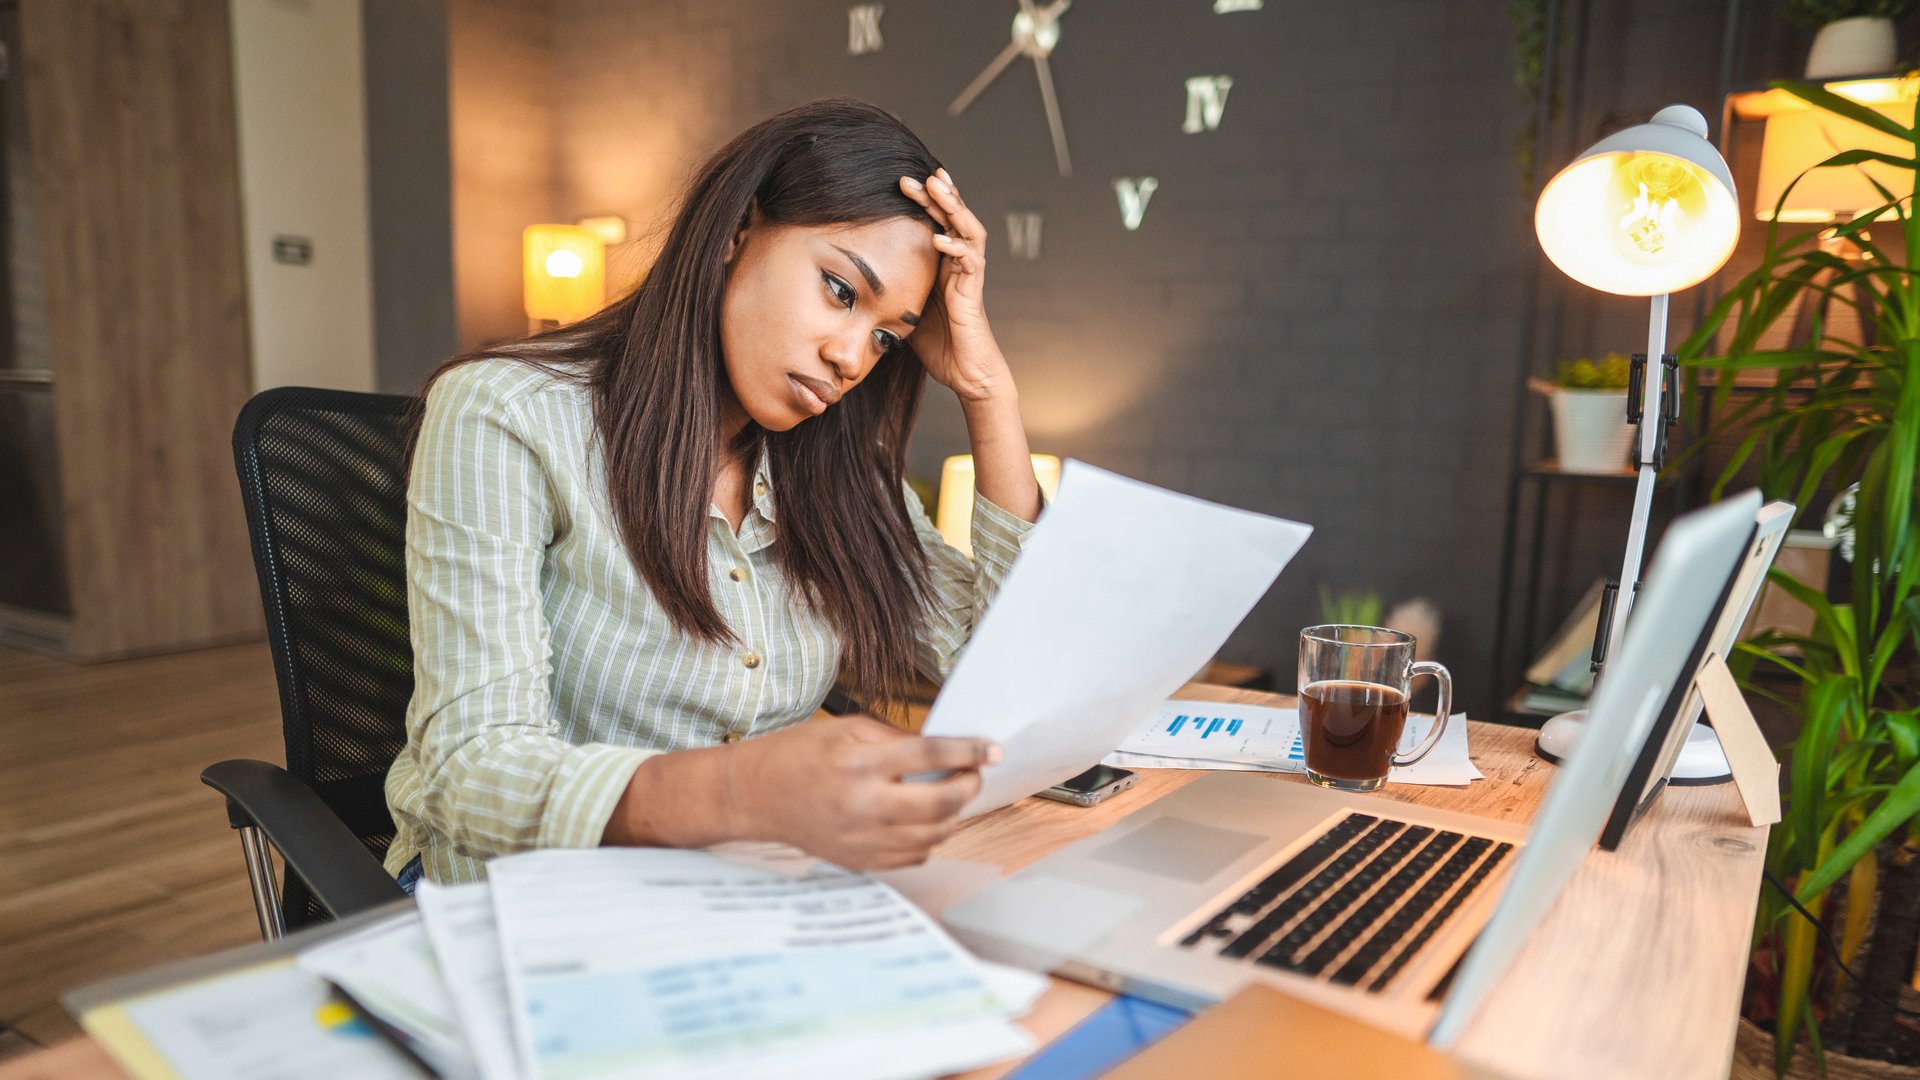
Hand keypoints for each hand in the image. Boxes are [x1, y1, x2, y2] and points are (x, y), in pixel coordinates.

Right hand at [604, 715, 999, 869]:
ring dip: (953, 813)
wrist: (757, 796)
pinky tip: (921, 819)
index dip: (968, 751)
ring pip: (935, 833)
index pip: (930, 756)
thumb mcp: (846, 729)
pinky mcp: (861, 861)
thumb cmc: (798, 755)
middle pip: (941, 803)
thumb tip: (944, 749)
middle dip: (968, 786)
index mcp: (859, 763)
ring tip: (949, 795)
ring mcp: (863, 839)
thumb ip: (896, 738)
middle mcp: (863, 804)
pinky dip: (929, 837)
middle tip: (973, 773)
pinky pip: (915, 855)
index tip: (991, 749)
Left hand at [900, 170, 1010, 403]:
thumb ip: (895, 289)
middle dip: (934, 194)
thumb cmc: (941, 345)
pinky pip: (971, 263)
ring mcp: (969, 276)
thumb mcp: (908, 309)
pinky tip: (940, 238)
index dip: (923, 201)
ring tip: (937, 187)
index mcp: (943, 264)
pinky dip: (956, 248)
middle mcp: (960, 264)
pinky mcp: (974, 293)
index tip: (902, 182)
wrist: (968, 374)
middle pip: (952, 218)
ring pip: (967, 230)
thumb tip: (859, 280)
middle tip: (912, 175)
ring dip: (952, 207)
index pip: (935, 222)